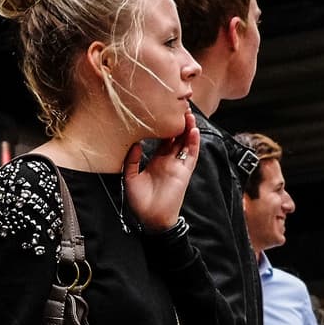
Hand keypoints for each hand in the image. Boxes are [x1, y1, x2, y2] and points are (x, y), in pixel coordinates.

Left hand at [122, 111, 200, 230]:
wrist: (152, 218)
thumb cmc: (140, 201)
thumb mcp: (130, 178)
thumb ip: (132, 160)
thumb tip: (134, 143)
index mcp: (156, 159)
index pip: (162, 138)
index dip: (163, 125)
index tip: (161, 111)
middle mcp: (168, 160)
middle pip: (176, 136)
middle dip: (178, 122)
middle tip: (178, 106)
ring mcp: (178, 165)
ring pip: (186, 142)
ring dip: (188, 128)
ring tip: (188, 113)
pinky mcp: (184, 171)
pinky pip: (191, 154)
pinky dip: (193, 142)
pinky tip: (193, 130)